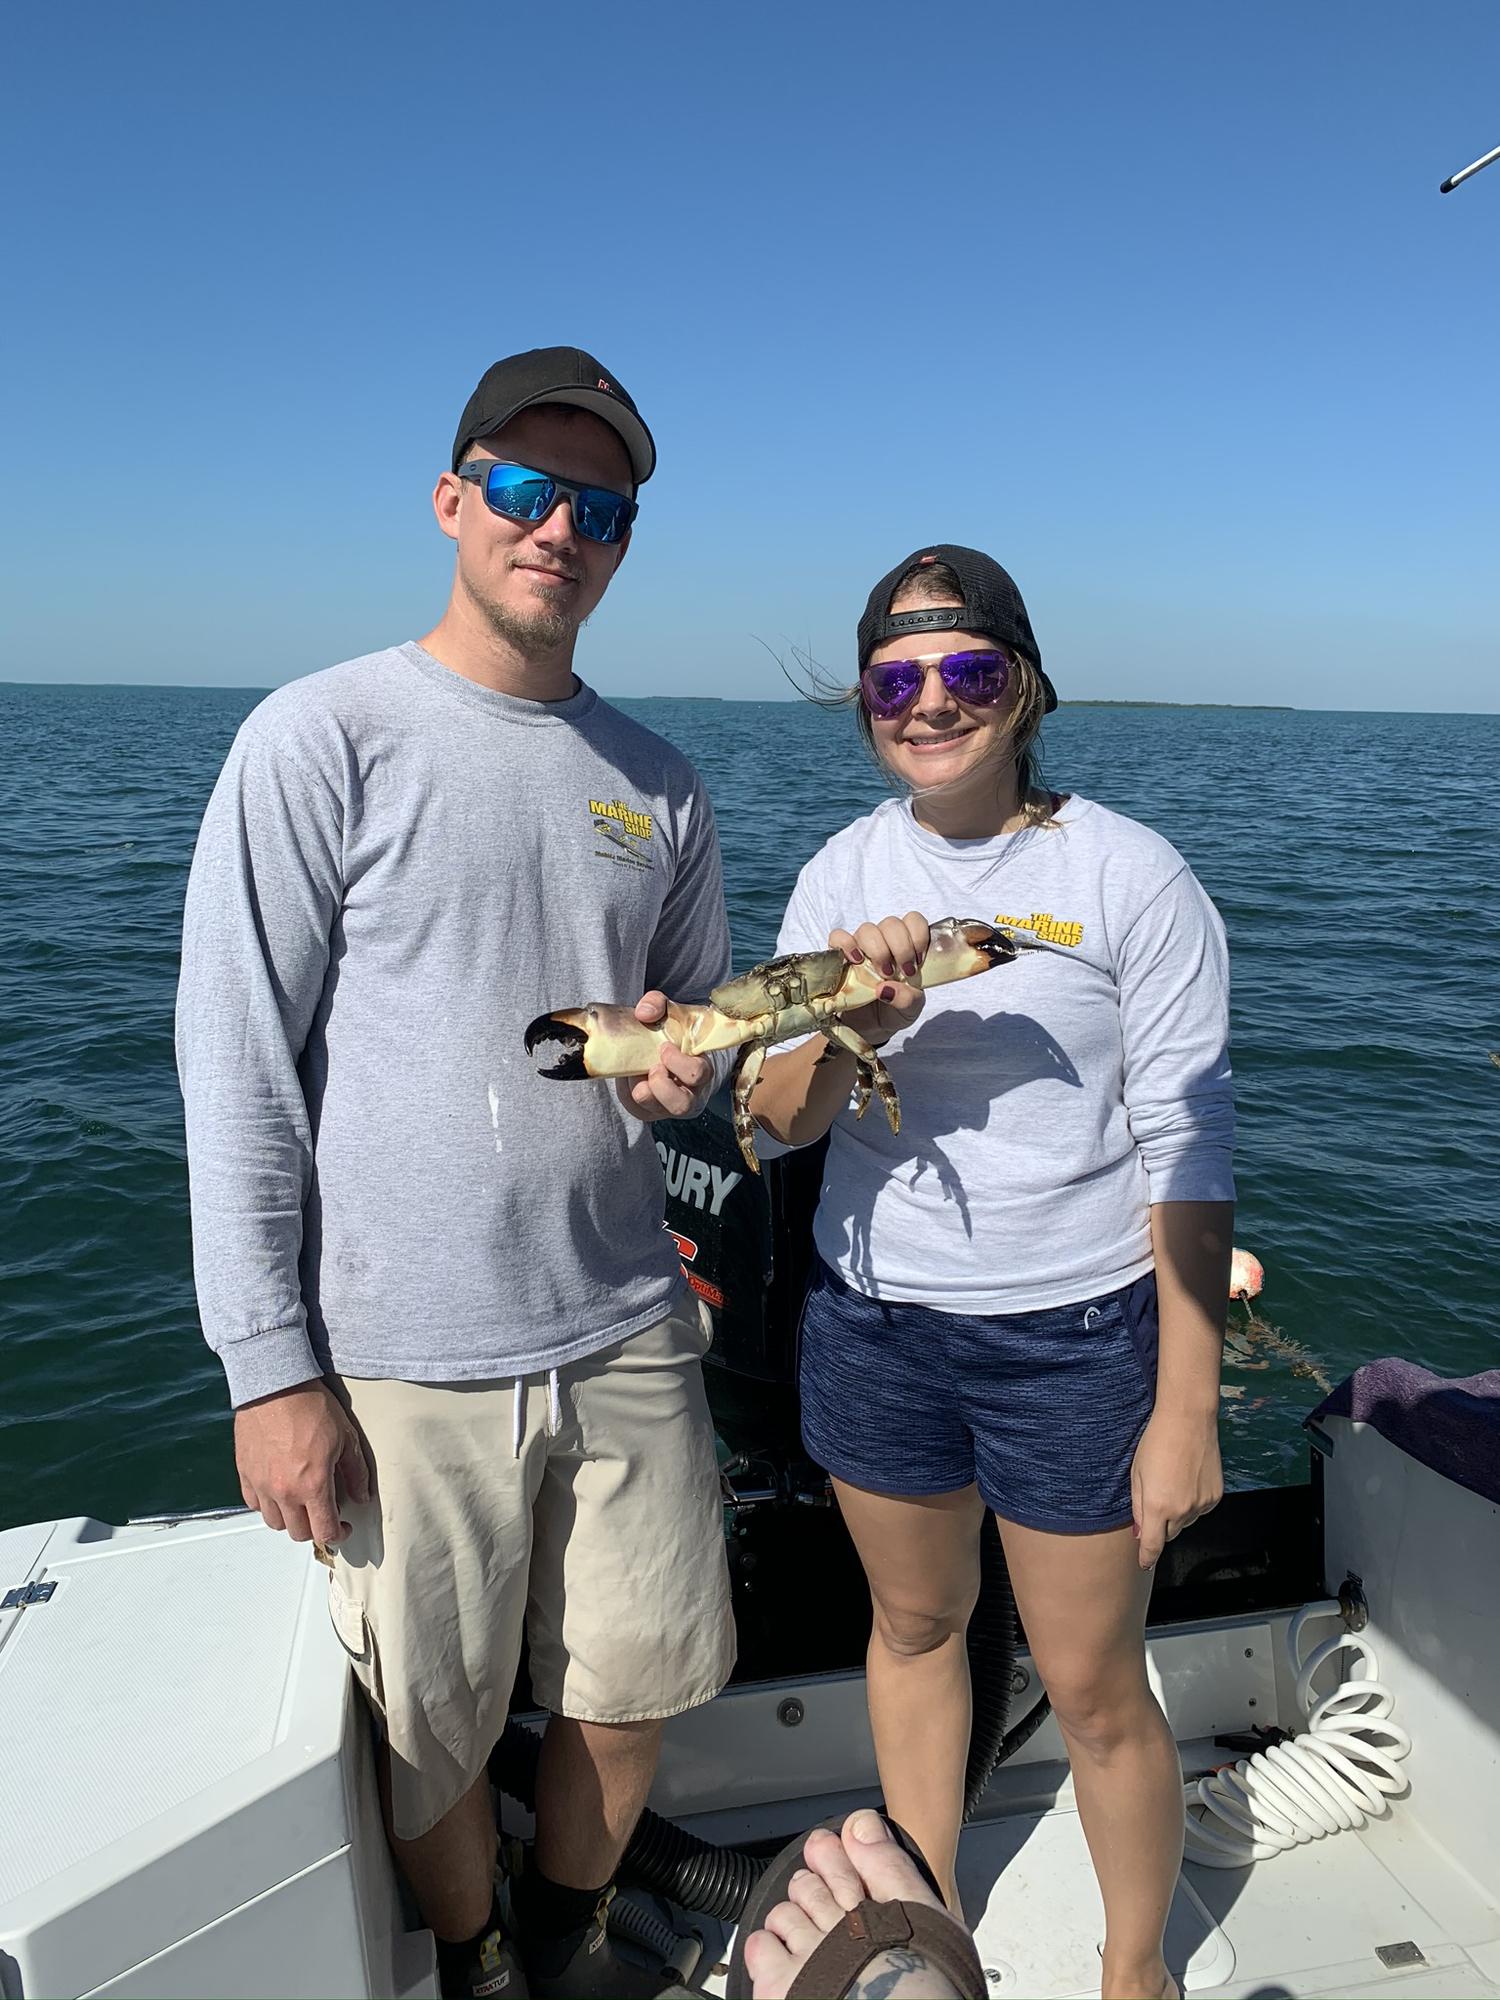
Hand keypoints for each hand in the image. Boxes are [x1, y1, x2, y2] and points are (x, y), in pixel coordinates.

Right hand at [234, 1378, 370, 1544]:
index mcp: (313, 1485)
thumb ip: (355, 1472)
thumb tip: (361, 1495)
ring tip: (301, 1503)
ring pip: (274, 1522)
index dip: (338, 1535)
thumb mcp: (346, 1437)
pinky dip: (266, 1504)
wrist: (275, 1385)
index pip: (324, 1531)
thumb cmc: (310, 1406)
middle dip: (315, 1528)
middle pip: (298, 1533)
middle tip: (324, 1514)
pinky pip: (253, 1504)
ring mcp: (261, 1484)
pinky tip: (278, 1490)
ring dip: (290, 1519)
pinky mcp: (245, 1474)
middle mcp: (284, 1492)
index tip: (343, 1527)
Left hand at [614, 989, 713, 1121]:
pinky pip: (638, 1109)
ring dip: (642, 1091)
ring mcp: (669, 1107)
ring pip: (657, 1112)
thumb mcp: (667, 1013)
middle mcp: (690, 1093)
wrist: (657, 1048)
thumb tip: (644, 1013)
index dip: (678, 1063)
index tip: (664, 1047)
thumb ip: (657, 1003)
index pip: (699, 1073)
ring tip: (638, 1074)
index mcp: (701, 1068)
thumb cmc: (669, 1033)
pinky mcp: (650, 1112)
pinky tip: (632, 1078)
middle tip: (652, 1067)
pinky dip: (628, 1092)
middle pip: (681, 1104)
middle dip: (661, 1085)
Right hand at [829, 913, 930, 1047]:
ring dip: (878, 949)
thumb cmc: (894, 1011)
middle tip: (902, 972)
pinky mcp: (839, 956)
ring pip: (867, 929)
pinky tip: (855, 961)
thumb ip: (908, 999)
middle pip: (891, 923)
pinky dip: (846, 945)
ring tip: (882, 974)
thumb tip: (886, 989)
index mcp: (906, 946)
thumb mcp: (911, 1010)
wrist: (870, 1028)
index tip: (918, 962)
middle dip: (901, 947)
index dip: (918, 936)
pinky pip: (838, 937)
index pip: (913, 920)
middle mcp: (884, 941)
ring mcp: (861, 947)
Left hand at [1130, 1407, 1222, 1568]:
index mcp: (1158, 1506)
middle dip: (1160, 1525)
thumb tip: (1140, 1533)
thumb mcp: (1136, 1474)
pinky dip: (1193, 1503)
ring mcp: (1201, 1504)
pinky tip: (1187, 1480)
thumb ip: (1138, 1507)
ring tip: (1173, 1482)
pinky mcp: (1215, 1496)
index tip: (1144, 1563)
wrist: (1188, 1420)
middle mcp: (1182, 1510)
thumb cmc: (1157, 1442)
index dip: (1146, 1557)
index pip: (1152, 1545)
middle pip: (1169, 1534)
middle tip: (1156, 1497)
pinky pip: (1200, 1510)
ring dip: (1177, 1513)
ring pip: (1186, 1522)